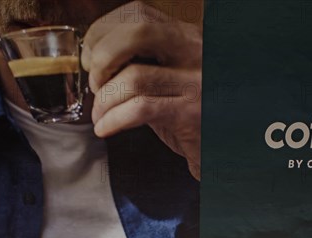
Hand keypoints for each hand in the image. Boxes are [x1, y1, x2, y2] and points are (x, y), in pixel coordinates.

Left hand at [81, 1, 201, 179]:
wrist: (220, 149)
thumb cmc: (193, 115)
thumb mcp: (172, 78)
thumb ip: (143, 63)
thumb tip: (96, 60)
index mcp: (187, 38)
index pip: (139, 13)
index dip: (104, 30)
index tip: (90, 55)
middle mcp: (195, 53)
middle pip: (136, 33)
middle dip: (102, 58)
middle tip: (95, 83)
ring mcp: (196, 83)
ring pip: (133, 78)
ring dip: (104, 100)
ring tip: (101, 115)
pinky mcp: (191, 114)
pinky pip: (140, 109)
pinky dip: (113, 119)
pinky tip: (107, 127)